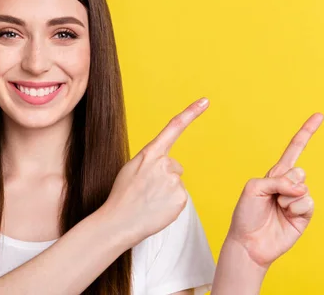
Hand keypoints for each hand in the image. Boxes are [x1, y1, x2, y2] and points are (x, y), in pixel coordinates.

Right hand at [102, 98, 209, 246]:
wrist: (119, 221)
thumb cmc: (122, 196)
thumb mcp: (131, 168)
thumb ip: (150, 161)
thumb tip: (168, 165)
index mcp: (150, 153)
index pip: (173, 127)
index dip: (191, 112)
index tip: (205, 101)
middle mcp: (165, 163)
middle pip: (174, 166)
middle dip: (164, 176)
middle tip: (147, 190)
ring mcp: (174, 181)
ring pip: (176, 183)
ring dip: (166, 191)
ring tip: (149, 201)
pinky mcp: (181, 198)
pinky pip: (180, 197)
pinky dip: (171, 204)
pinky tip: (157, 208)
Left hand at [226, 113, 323, 268]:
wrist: (249, 242)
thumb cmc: (246, 214)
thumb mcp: (253, 188)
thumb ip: (277, 180)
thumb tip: (301, 187)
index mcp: (275, 175)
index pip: (294, 149)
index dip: (306, 133)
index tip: (319, 115)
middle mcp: (288, 185)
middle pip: (298, 170)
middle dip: (284, 183)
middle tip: (272, 198)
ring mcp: (297, 200)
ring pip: (303, 187)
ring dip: (287, 198)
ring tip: (276, 209)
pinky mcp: (304, 215)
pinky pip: (307, 201)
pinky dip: (296, 208)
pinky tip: (286, 215)